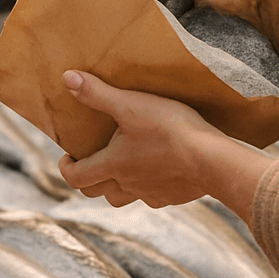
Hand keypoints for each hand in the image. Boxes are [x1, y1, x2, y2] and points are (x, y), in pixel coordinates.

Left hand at [58, 71, 270, 214]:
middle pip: (95, 192)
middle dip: (88, 178)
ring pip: (122, 198)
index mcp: (112, 165)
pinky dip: (149, 186)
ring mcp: (151, 194)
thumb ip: (99, 93)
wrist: (212, 160)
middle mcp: (127, 185)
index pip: (76, 177)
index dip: (67, 168)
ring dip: (116, 186)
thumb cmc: (169, 130)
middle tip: (91, 161)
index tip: (69, 156)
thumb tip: (67, 78)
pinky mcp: (174, 196)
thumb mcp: (131, 104)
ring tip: (123, 168)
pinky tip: (160, 170)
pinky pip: (154, 197)